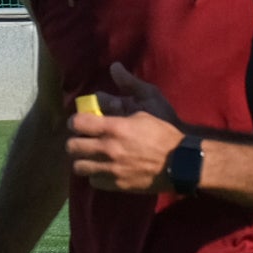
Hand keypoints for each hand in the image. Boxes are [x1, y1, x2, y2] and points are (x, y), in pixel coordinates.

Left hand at [67, 70, 183, 193]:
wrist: (181, 161)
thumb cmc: (165, 129)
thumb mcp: (151, 101)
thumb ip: (130, 85)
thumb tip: (115, 67)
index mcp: (113, 127)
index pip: (77, 123)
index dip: (75, 121)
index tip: (80, 123)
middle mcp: (107, 148)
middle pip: (72, 147)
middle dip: (75, 141)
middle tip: (84, 140)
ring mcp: (111, 169)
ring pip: (78, 167)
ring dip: (83, 160)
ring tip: (91, 157)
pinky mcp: (117, 185)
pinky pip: (93, 181)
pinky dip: (96, 175)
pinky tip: (104, 169)